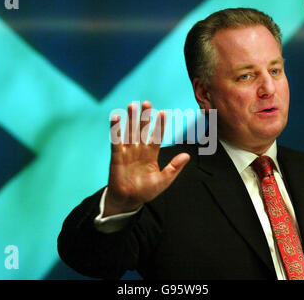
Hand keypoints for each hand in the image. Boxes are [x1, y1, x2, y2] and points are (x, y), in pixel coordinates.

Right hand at [104, 101, 189, 216]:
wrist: (128, 201)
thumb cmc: (146, 191)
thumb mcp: (163, 181)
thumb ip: (174, 168)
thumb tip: (187, 156)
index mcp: (151, 154)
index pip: (156, 136)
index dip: (159, 125)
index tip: (163, 113)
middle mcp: (139, 150)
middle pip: (142, 130)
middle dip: (144, 117)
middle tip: (146, 102)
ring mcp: (128, 152)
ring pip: (130, 132)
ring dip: (131, 119)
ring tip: (132, 105)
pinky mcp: (117, 156)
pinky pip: (116, 141)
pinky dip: (115, 130)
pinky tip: (116, 118)